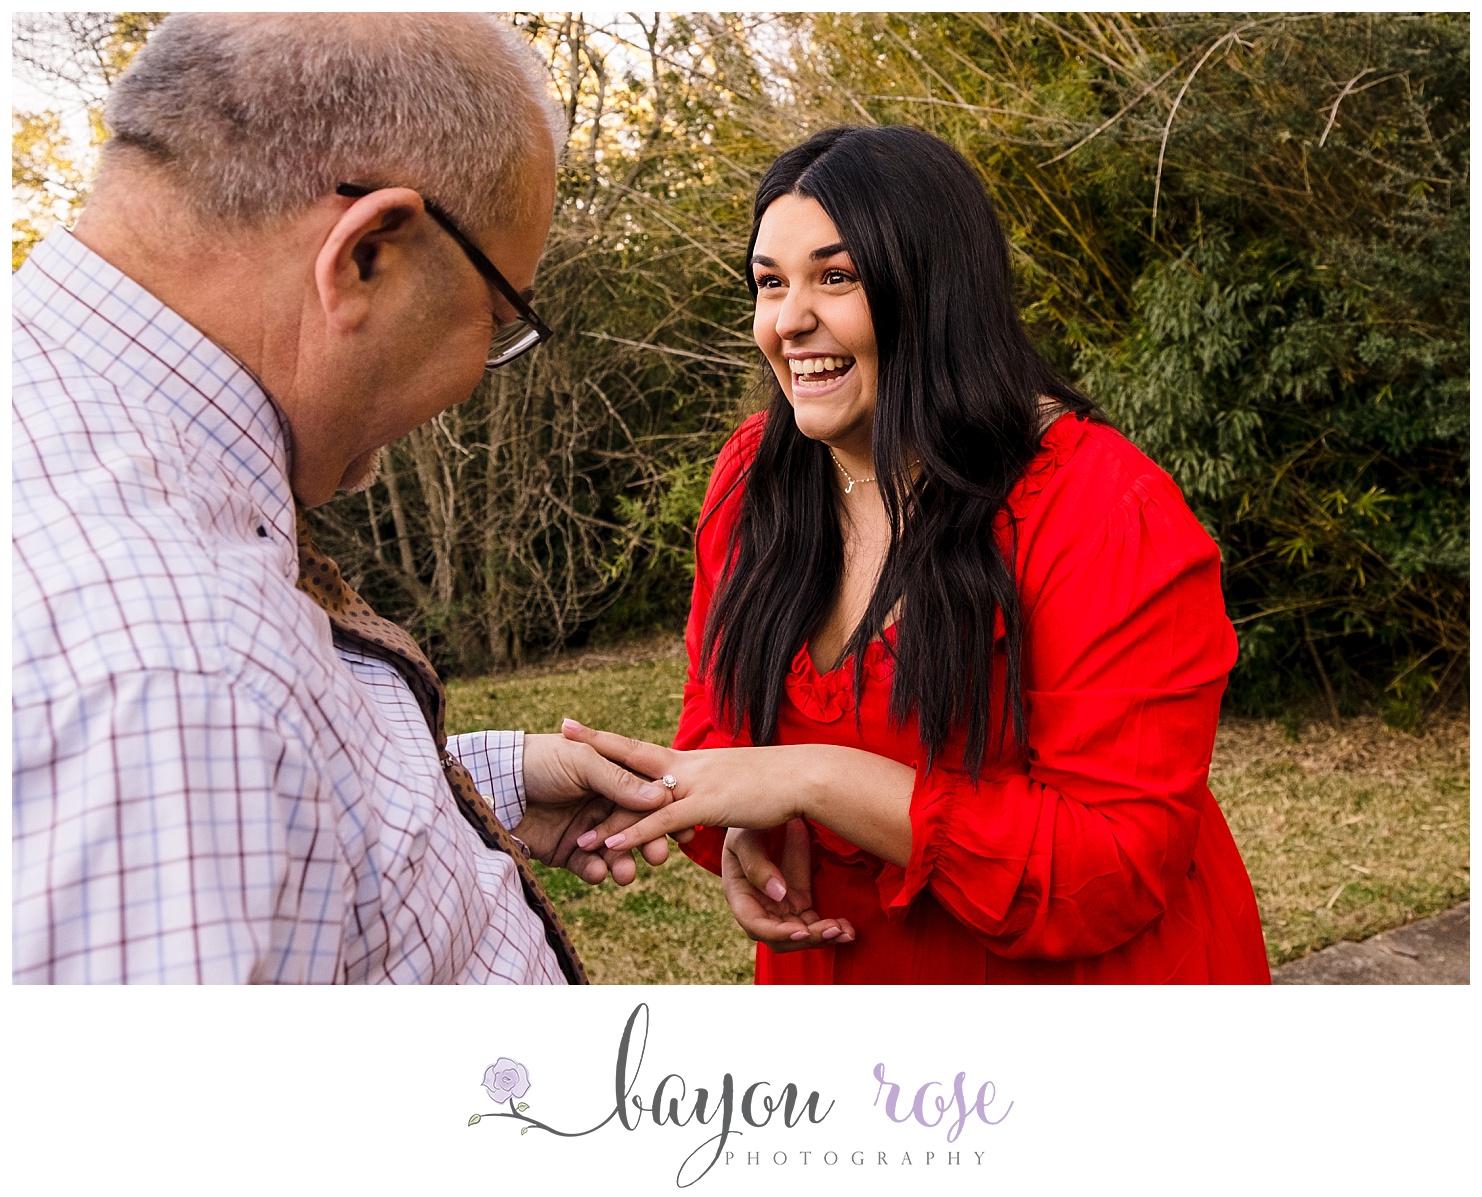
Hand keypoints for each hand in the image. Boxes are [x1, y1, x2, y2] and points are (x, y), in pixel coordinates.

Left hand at [517, 733, 677, 885]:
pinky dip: (596, 871)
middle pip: (635, 827)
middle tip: (658, 857)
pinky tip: (597, 872)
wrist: (492, 785)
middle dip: (648, 843)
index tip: (682, 831)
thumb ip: (619, 782)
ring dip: (624, 863)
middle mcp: (603, 802)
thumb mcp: (582, 763)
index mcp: (611, 775)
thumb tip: (662, 797)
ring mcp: (586, 828)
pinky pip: (589, 865)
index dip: (664, 814)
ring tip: (625, 874)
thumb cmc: (538, 761)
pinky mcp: (567, 851)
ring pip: (615, 851)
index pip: (646, 796)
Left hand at [562, 720, 808, 855]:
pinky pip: (661, 821)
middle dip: (594, 744)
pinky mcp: (706, 805)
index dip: (610, 738)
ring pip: (641, 799)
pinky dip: (635, 834)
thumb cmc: (775, 782)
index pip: (641, 747)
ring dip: (609, 821)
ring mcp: (695, 783)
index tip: (579, 724)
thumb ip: (709, 790)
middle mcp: (687, 766)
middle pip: (631, 753)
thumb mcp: (734, 783)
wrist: (804, 775)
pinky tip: (612, 845)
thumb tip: (696, 799)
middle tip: (560, 731)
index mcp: (691, 761)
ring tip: (578, 838)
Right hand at [723, 823, 855, 951]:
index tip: (801, 931)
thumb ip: (757, 865)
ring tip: (845, 931)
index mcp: (740, 894)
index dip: (776, 933)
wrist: (770, 805)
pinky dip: (830, 928)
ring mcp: (781, 905)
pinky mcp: (800, 900)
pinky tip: (848, 928)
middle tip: (833, 929)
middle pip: (780, 937)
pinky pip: (814, 922)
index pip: (755, 924)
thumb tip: (778, 895)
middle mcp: (760, 906)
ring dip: (822, 937)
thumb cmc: (750, 819)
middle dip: (807, 938)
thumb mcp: (745, 837)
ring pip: (800, 934)